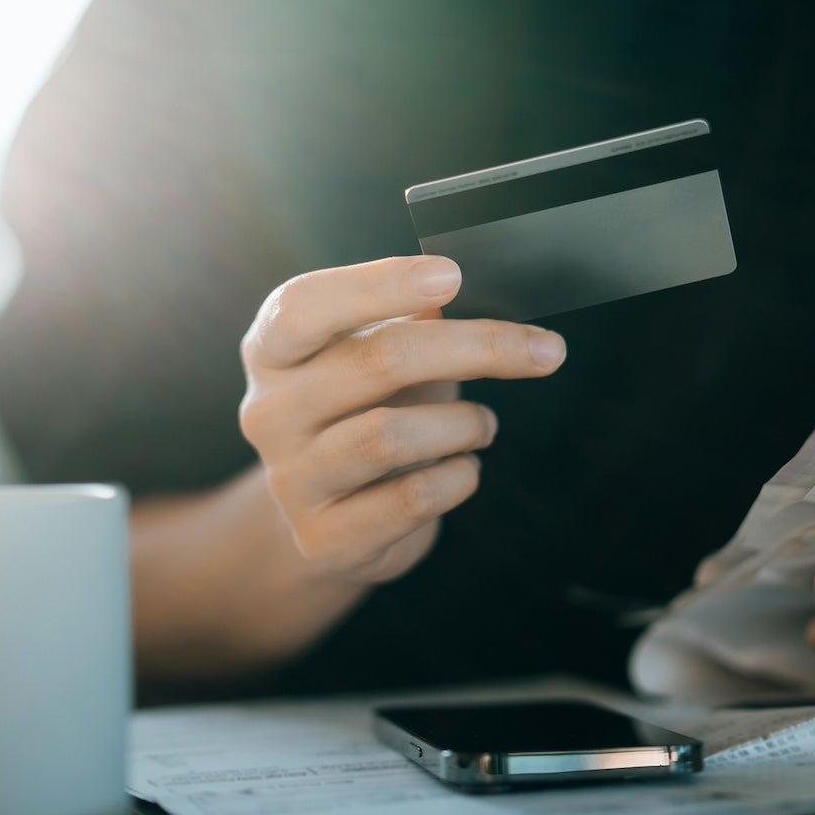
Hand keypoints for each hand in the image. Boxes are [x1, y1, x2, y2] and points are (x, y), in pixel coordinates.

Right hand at [238, 255, 565, 583]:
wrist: (335, 517)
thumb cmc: (367, 412)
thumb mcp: (379, 355)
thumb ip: (413, 320)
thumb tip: (469, 290)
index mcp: (272, 351)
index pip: (305, 306)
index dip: (379, 286)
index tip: (452, 275)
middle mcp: (268, 412)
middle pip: (375, 361)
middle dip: (475, 348)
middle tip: (545, 350)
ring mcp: (291, 481)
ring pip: (389, 437)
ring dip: (463, 424)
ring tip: (483, 426)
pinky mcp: (324, 539)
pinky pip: (411, 499)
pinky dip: (459, 477)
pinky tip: (463, 469)